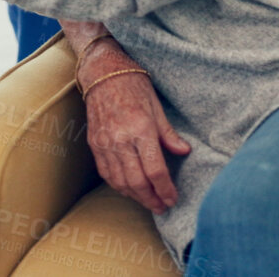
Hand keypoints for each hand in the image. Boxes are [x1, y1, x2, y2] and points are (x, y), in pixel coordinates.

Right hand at [77, 40, 189, 213]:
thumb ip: (168, 134)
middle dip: (151, 199)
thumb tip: (184, 152)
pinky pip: (106, 172)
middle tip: (162, 207)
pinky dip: (118, 185)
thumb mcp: (156, 106)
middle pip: (137, 182)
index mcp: (141, 129)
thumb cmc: (133, 85)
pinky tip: (129, 189)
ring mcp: (105, 143)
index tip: (173, 199)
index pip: (155, 170)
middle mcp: (121, 139)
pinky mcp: (94, 143)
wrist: (102, 72)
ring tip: (148, 201)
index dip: (165, 189)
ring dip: (135, 196)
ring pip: (120, 181)